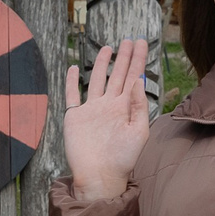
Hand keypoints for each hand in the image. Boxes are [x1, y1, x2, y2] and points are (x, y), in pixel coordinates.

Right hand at [64, 39, 151, 203]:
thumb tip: (139, 81)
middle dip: (124, 57)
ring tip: (108, 48)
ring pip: (97, 80)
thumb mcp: (139, 132)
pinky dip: (72, 81)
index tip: (142, 43)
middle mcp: (109, 105)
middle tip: (130, 39)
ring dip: (102, 64)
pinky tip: (74, 68)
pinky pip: (72, 94)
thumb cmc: (122, 159)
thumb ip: (139, 106)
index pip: (133, 78)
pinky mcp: (75, 116)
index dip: (138, 60)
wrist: (99, 176)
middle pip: (117, 75)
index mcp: (126, 108)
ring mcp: (92, 110)